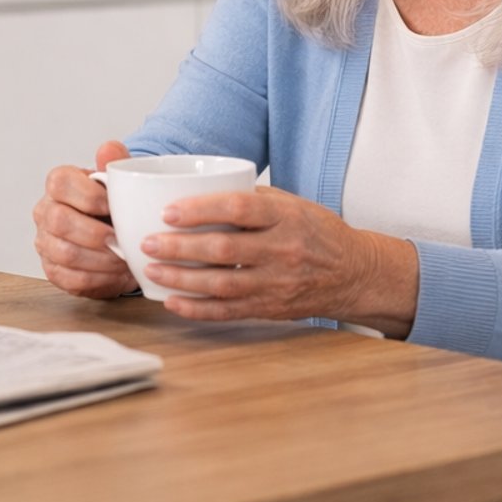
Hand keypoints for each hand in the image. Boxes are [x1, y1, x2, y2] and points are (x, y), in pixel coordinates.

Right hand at [32, 141, 139, 298]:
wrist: (113, 236)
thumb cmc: (113, 206)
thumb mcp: (118, 182)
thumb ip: (115, 163)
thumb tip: (109, 149)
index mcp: (58, 183)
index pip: (60, 183)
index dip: (89, 196)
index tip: (114, 207)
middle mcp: (45, 211)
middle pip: (59, 221)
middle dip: (96, 233)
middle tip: (121, 239)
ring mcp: (45, 242)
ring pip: (65, 253)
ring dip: (100, 259)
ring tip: (124, 259)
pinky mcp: (53, 270)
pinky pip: (71, 278)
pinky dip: (99, 278)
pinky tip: (116, 273)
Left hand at [137, 186, 417, 333]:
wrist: (354, 273)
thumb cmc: (316, 231)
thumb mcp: (291, 203)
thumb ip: (250, 198)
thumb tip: (197, 190)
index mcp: (286, 217)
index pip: (240, 209)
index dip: (202, 210)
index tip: (169, 211)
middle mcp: (283, 250)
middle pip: (225, 249)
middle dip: (180, 247)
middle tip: (147, 243)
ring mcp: (277, 283)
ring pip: (222, 284)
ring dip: (182, 279)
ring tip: (151, 270)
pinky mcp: (271, 308)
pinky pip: (229, 312)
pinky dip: (198, 309)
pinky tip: (173, 302)